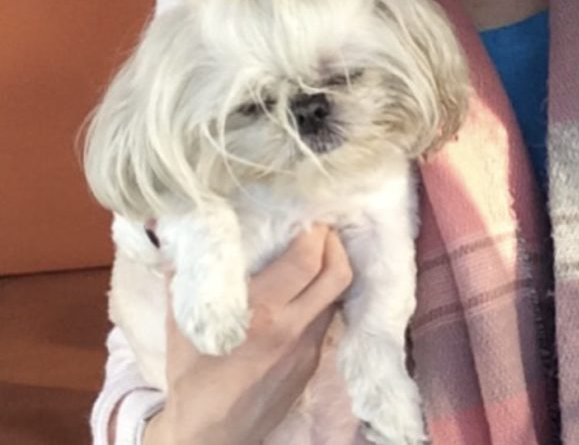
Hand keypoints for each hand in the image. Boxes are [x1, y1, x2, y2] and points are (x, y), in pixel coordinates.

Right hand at [142, 225, 351, 444]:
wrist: (208, 435)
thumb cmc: (191, 374)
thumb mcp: (181, 321)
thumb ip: (188, 274)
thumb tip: (187, 228)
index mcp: (262, 313)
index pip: (307, 259)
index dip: (314, 230)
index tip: (306, 214)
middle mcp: (292, 327)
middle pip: (338, 272)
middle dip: (334, 242)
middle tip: (319, 228)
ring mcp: (308, 347)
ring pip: (336, 295)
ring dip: (330, 269)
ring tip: (315, 254)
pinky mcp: (313, 362)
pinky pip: (326, 319)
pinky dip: (320, 298)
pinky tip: (303, 292)